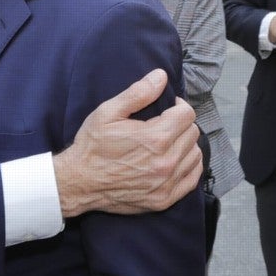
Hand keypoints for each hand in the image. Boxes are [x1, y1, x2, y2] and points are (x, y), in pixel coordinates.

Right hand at [53, 69, 202, 216]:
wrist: (80, 183)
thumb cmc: (92, 146)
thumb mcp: (108, 112)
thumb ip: (137, 93)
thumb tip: (161, 76)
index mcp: (155, 138)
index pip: (187, 114)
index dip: (178, 105)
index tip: (167, 107)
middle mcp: (166, 161)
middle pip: (193, 133)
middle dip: (181, 124)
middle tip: (164, 124)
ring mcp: (166, 183)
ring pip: (195, 155)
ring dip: (185, 144)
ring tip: (168, 142)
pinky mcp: (165, 199)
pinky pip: (192, 178)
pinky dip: (188, 166)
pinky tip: (174, 159)